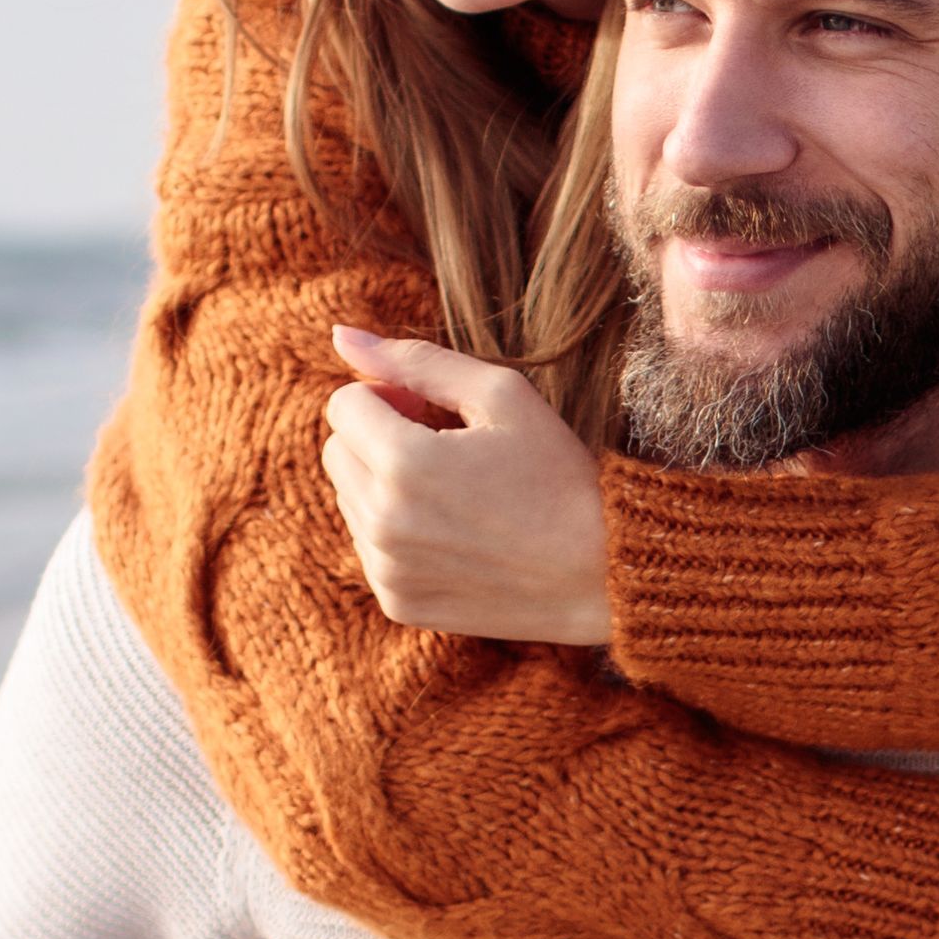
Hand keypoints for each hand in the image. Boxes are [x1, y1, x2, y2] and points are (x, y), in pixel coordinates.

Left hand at [322, 325, 616, 644]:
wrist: (601, 574)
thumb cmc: (558, 474)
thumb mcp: (501, 395)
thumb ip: (416, 360)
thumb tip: (340, 336)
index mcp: (403, 462)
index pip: (343, 405)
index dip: (387, 394)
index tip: (431, 409)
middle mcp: (382, 522)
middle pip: (336, 451)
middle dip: (377, 437)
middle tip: (442, 443)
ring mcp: (387, 570)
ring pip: (349, 499)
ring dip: (384, 484)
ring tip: (455, 490)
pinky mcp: (398, 602)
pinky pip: (369, 548)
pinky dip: (398, 532)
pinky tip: (456, 531)